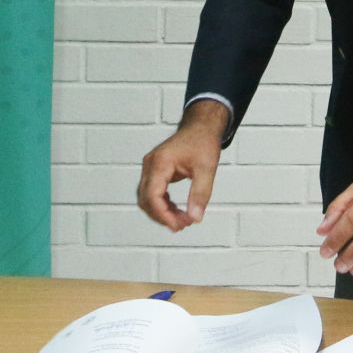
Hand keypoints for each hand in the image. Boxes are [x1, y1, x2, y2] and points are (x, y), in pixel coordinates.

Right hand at [137, 101, 226, 230]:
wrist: (201, 127)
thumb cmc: (203, 142)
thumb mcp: (206, 168)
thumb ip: (200, 194)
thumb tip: (195, 218)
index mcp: (160, 163)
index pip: (152, 196)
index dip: (163, 215)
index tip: (179, 225)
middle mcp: (150, 165)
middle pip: (146, 200)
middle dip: (163, 216)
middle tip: (183, 225)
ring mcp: (150, 168)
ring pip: (147, 198)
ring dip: (162, 212)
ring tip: (182, 220)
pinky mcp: (155, 171)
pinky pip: (152, 192)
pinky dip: (163, 204)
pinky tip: (176, 211)